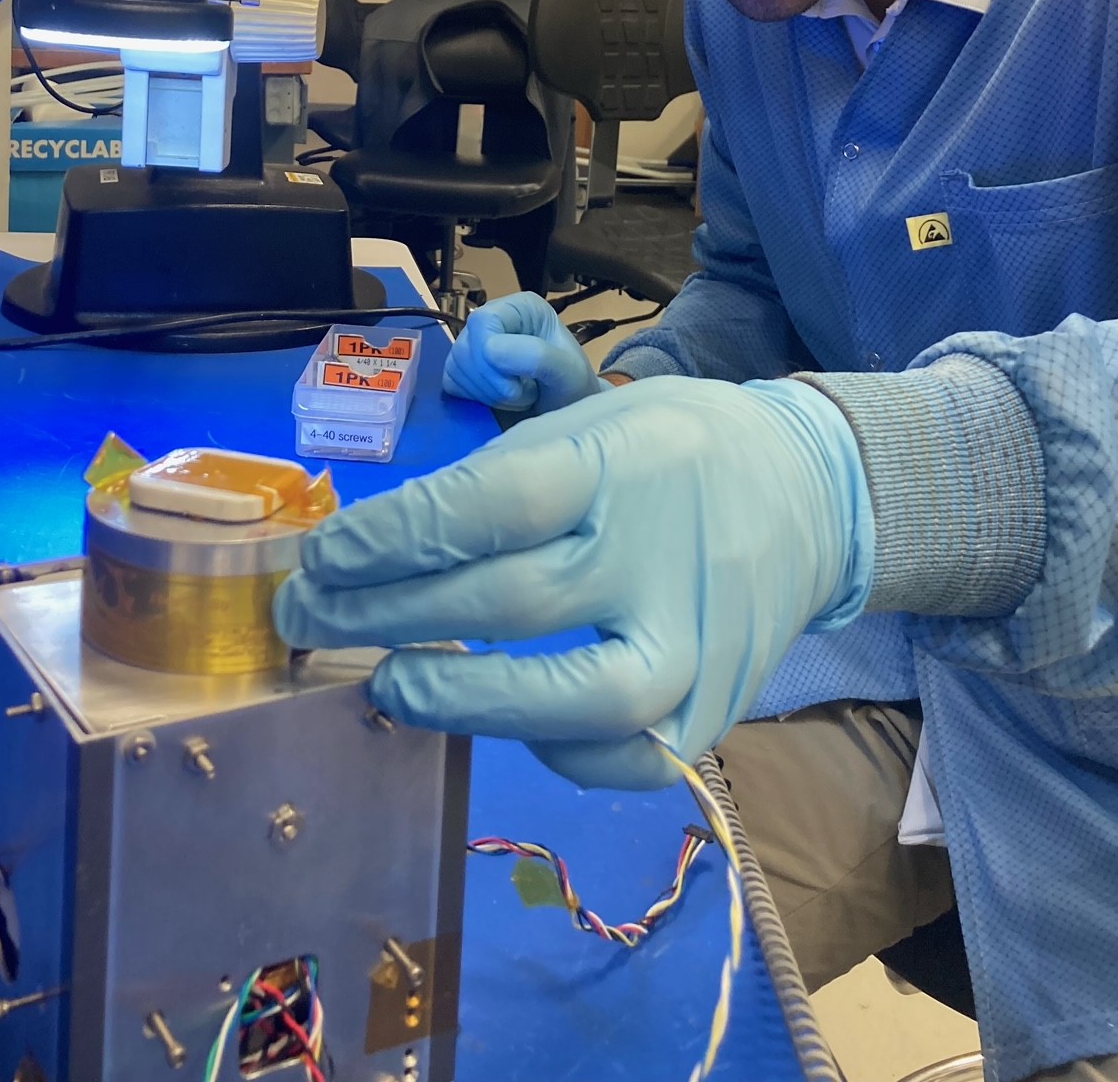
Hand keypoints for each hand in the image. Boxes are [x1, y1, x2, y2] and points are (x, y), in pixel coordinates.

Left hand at [274, 375, 873, 788]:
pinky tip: (490, 717)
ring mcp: (687, 647)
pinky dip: (546, 748)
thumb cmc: (673, 451)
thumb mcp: (600, 394)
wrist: (810, 499)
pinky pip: (614, 756)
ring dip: (453, 694)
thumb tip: (468, 360)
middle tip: (307, 616)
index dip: (392, 534)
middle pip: (500, 599)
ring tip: (382, 682)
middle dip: (381, 611)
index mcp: (619, 462)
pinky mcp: (705, 716)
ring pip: (563, 698)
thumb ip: (520, 379)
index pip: (489, 505)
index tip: (324, 550)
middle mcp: (655, 557)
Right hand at [441, 292, 603, 414]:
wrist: (565, 412)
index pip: (484, 322)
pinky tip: (498, 401)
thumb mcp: (569, 371)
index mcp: (519, 308)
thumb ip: (537, 356)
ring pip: (456, 367)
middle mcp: (492, 319)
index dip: (494, 355)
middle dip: (495, 383)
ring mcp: (472, 343)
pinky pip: (450, 383)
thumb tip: (490, 349)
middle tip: (527, 393)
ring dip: (489, 394)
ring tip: (518, 397)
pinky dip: (474, 399)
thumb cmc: (571, 387)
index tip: (524, 380)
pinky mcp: (460, 369)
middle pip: (466, 347)